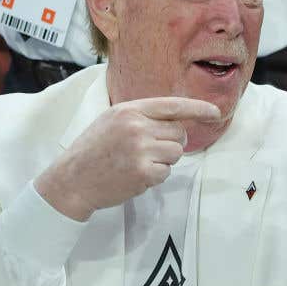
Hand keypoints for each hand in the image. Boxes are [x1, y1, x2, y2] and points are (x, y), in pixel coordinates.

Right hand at [34, 97, 221, 221]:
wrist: (71, 180)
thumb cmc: (94, 150)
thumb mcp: (112, 120)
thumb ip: (142, 116)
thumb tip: (178, 119)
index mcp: (130, 109)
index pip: (173, 105)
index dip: (198, 108)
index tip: (215, 112)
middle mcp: (137, 126)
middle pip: (179, 132)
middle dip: (171, 143)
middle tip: (148, 151)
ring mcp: (140, 149)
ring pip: (176, 153)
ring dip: (164, 161)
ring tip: (139, 162)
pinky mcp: (143, 172)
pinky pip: (167, 172)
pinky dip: (156, 176)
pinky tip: (135, 175)